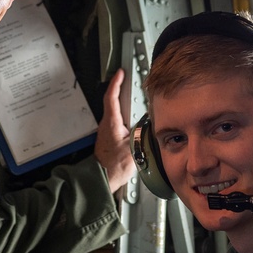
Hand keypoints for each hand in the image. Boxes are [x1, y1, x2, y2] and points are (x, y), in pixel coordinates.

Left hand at [94, 68, 134, 193]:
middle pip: (112, 102)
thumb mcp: (135, 147)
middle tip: (126, 79)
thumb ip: (143, 132)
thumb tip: (150, 123)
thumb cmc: (114, 166)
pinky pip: (117, 121)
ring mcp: (106, 132)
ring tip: (132, 98)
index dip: (116, 83)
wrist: (103, 179)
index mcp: (112, 123)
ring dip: (122, 103)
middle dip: (119, 89)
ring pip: (115, 112)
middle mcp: (106, 125)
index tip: (120, 73)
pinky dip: (123, 115)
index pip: (111, 97)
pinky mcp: (108, 138)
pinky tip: (132, 120)